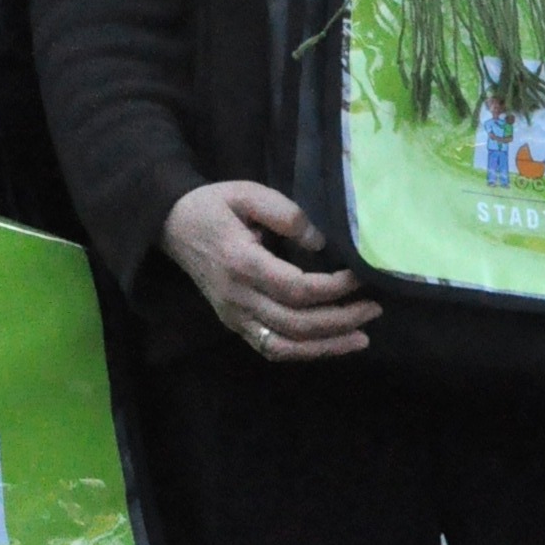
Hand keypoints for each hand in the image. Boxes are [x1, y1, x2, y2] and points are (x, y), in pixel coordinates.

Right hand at [159, 181, 381, 364]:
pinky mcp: (234, 324)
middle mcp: (237, 298)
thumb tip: (319, 243)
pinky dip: (304, 352)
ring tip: (361, 336)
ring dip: (327, 345)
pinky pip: (272, 349)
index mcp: (241, 262)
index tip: (359, 276)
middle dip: (340, 319)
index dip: (334, 288)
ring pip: (285, 345)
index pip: (296, 288)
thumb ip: (285, 212)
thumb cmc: (213, 205)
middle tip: (374, 307)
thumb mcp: (247, 192)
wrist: (171, 224)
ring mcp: (234, 316)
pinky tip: (330, 345)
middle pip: (296, 323)